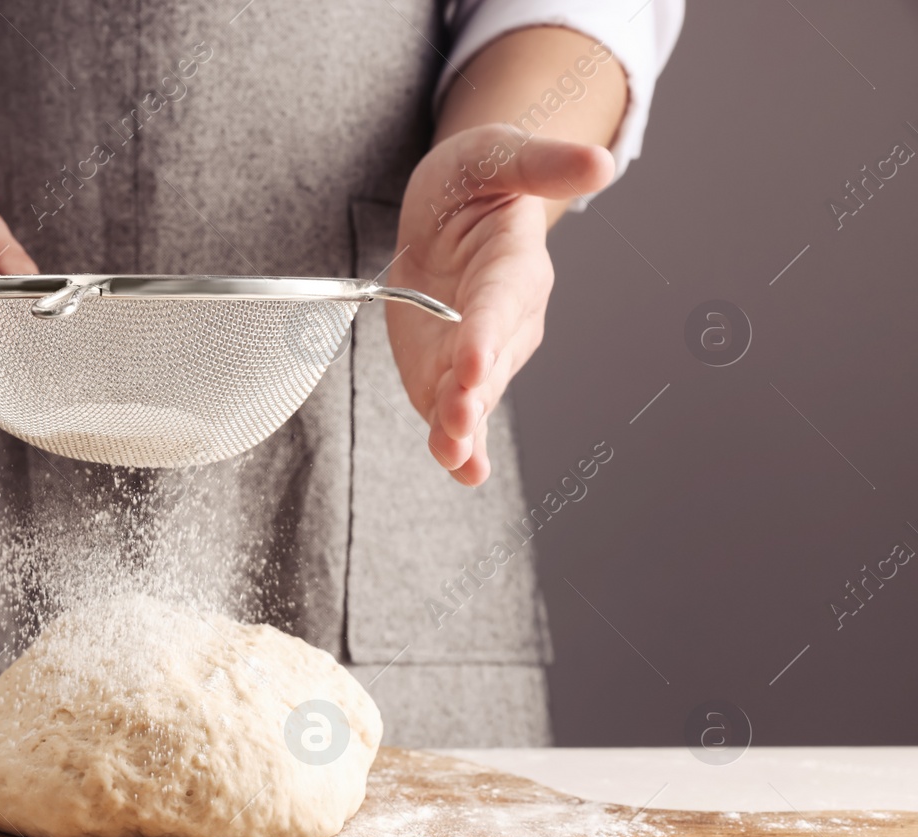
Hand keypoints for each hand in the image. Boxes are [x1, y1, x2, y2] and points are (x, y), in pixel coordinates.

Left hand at [386, 125, 614, 484]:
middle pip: (491, 360)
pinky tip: (458, 468)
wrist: (449, 212)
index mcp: (515, 266)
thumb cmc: (475, 179)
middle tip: (457, 417)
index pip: (503, 302)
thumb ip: (540, 162)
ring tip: (451, 452)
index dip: (489, 332)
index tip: (474, 362)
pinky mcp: (450, 374)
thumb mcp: (497, 154)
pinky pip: (457, 414)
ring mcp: (479, 352)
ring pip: (474, 396)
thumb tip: (599, 161)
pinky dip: (457, 445)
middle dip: (473, 392)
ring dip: (462, 427)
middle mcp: (507, 320)